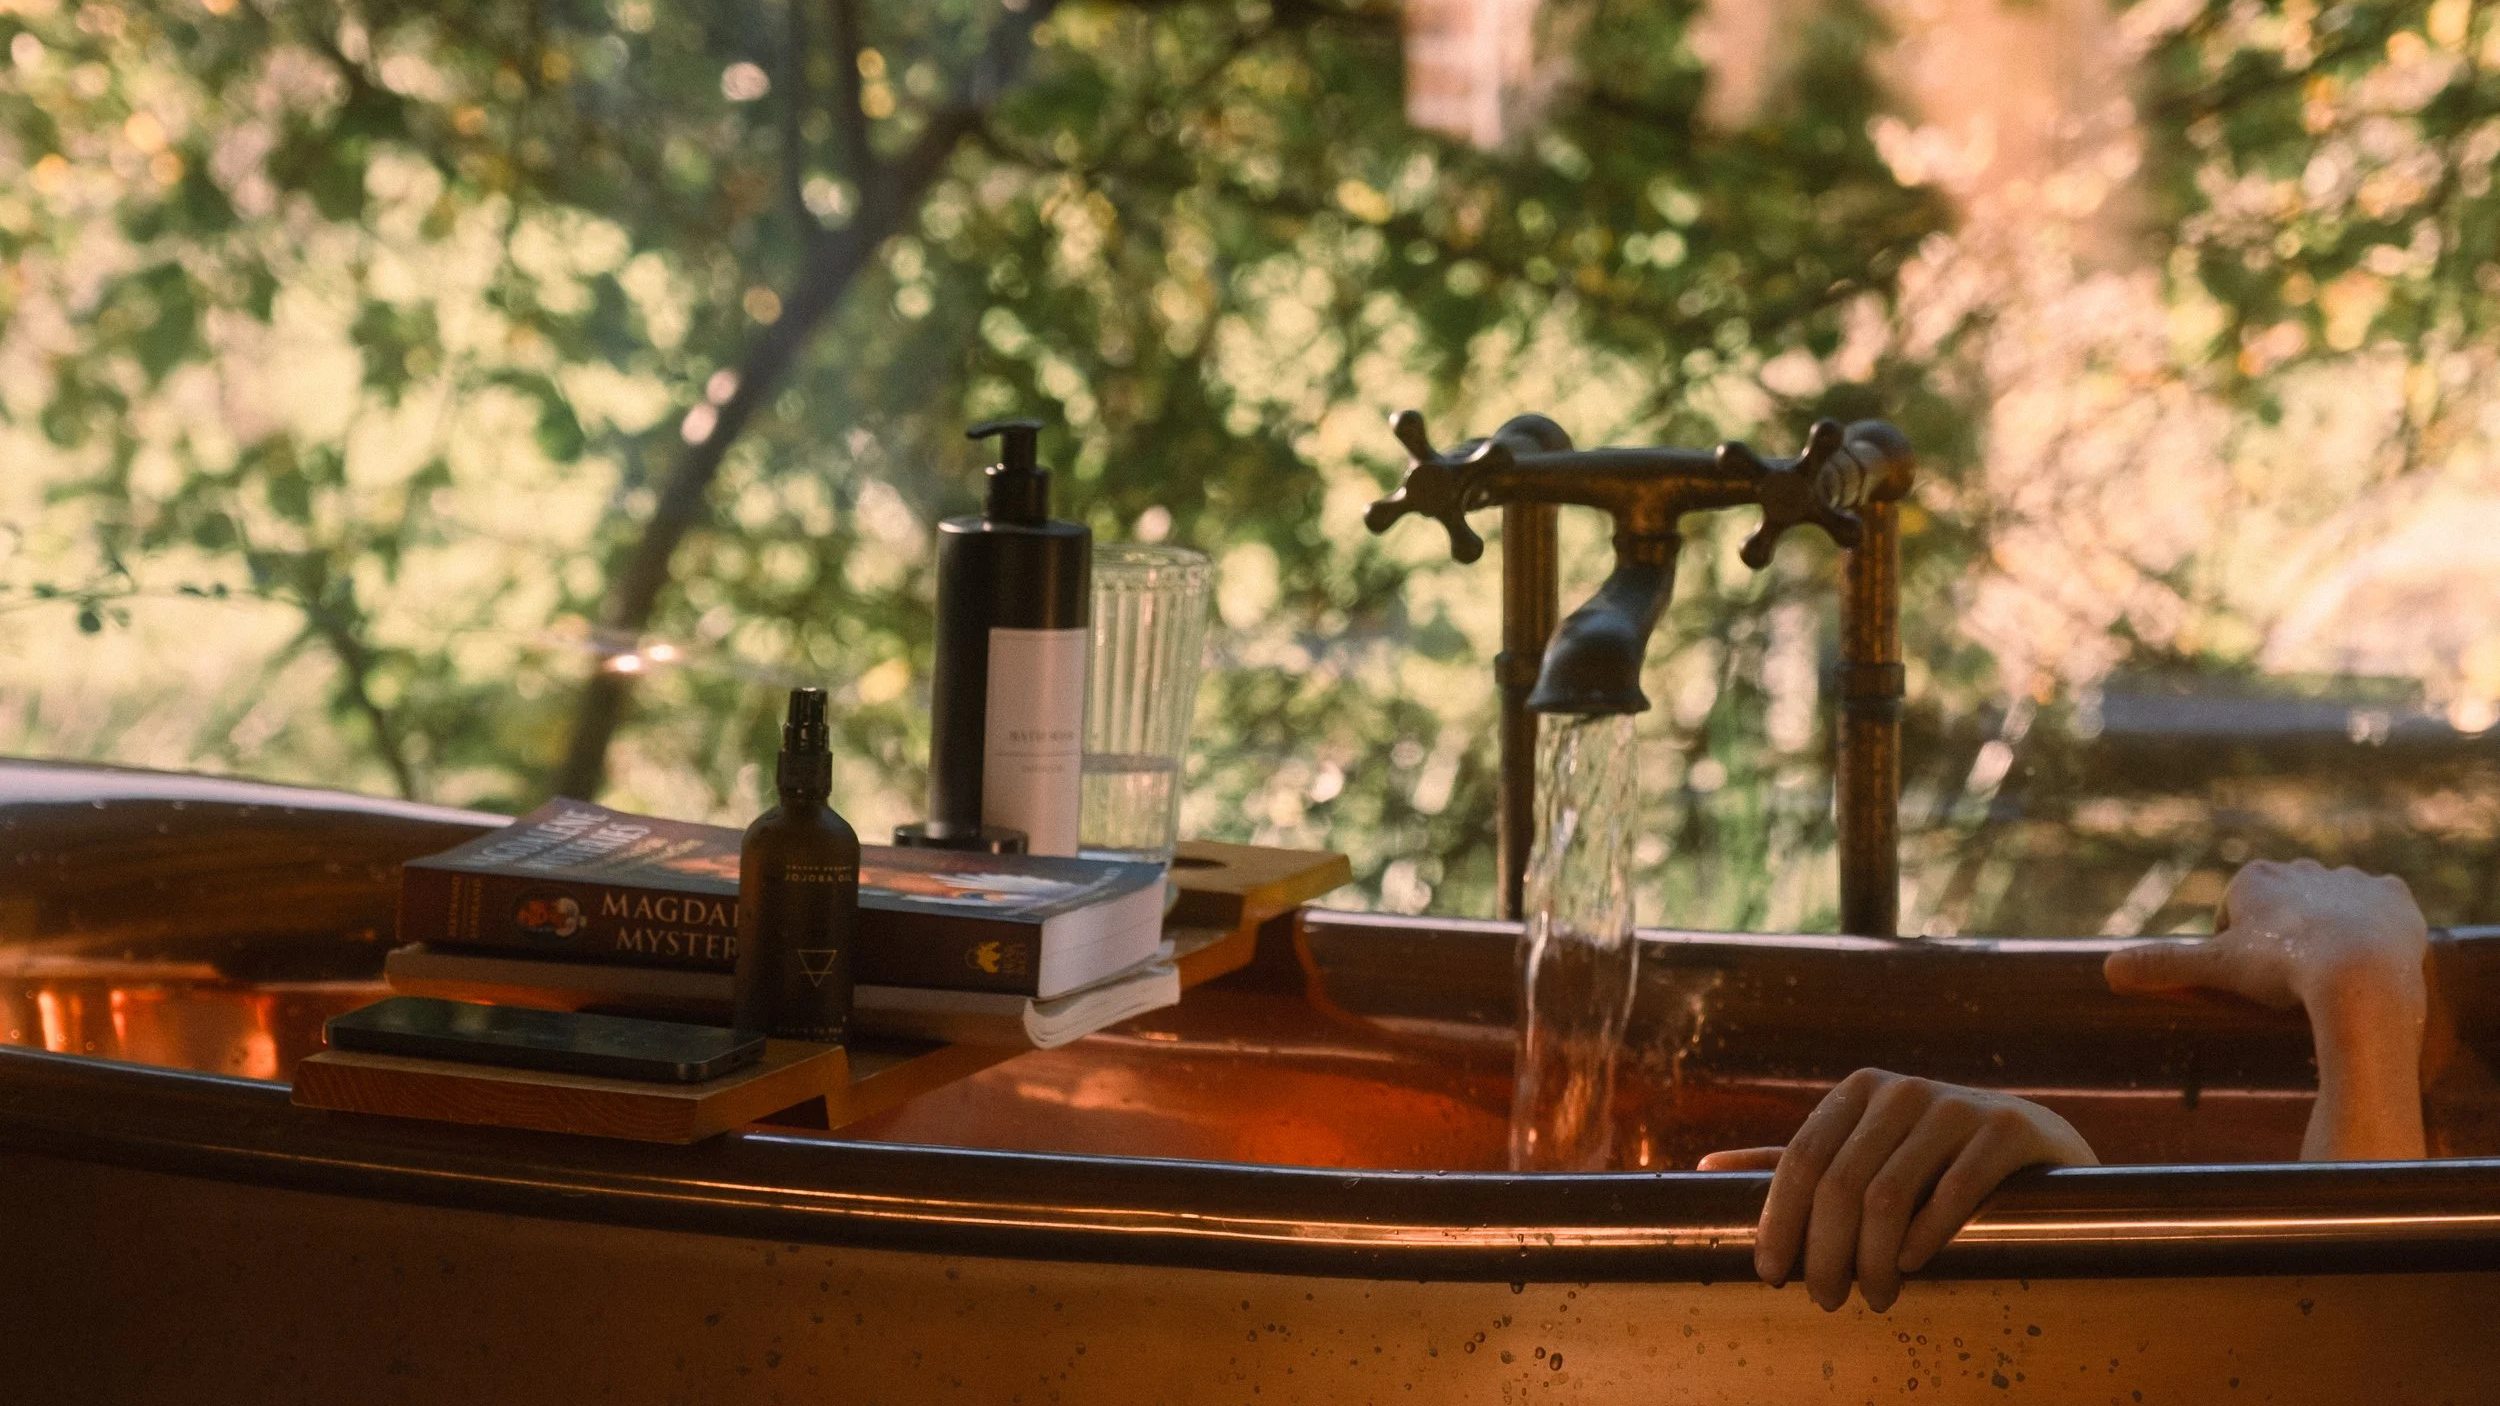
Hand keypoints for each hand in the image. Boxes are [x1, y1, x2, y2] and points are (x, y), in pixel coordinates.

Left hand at [1698, 1069, 2095, 1312]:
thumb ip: (1791, 1163)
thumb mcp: (1862, 1153)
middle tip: (1826, 1301)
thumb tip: (1705, 1169)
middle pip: (1839, 1185)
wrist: (2037, 1148)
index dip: (1778, 1222)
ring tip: (1876, 1298)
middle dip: (1825, 1254)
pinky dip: (1926, 1235)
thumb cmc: (1933, 1159)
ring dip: (1873, 1261)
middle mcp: (1900, 1089)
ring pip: (1888, 1196)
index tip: (1770, 1276)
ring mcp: (1955, 1104)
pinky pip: (1954, 1189)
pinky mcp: (2006, 1128)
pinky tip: (1913, 1266)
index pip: (1799, 1161)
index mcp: (1856, 1092)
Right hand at [2103, 858, 2426, 1013]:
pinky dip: (2377, 926)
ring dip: (2330, 929)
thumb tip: (2107, 969)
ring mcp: (2352, 880)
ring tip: (2332, 973)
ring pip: (2334, 903)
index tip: (2251, 980)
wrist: (2362, 975)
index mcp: (2255, 878)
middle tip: (2290, 980)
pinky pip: (2382, 906)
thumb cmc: (2282, 969)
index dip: (2238, 949)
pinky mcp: (2395, 896)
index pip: (2236, 913)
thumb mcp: (2213, 971)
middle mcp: (2302, 868)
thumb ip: (2161, 966)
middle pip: (2284, 904)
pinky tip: (2373, 952)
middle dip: (2284, 934)